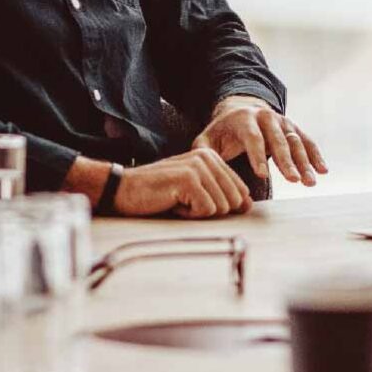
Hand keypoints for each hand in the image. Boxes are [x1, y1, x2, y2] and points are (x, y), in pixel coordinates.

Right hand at [114, 148, 251, 217]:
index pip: (240, 189)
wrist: (123, 190)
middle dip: (210, 210)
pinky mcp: (188, 180)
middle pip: (233, 200)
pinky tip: (172, 203)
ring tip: (177, 201)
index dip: (224, 205)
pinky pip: (206, 210)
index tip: (197, 202)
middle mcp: (207, 157)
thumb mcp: (193, 188)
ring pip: (221, 207)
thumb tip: (248, 205)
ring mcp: (198, 167)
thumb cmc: (158, 193)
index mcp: (210, 156)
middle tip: (185, 202)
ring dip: (198, 213)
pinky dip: (189, 215)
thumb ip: (220, 191)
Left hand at [192, 95, 326, 186]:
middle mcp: (267, 117)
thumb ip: (203, 151)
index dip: (257, 157)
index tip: (262, 176)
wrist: (241, 109)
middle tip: (294, 181)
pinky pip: (306, 141)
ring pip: (296, 142)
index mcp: (244, 119)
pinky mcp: (293, 127)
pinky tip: (323, 170)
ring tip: (310, 182)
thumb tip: (201, 168)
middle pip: (278, 141)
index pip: (253, 138)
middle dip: (287, 162)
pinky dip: (315, 155)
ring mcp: (283, 121)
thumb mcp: (208, 138)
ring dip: (305, 162)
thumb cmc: (222, 131)